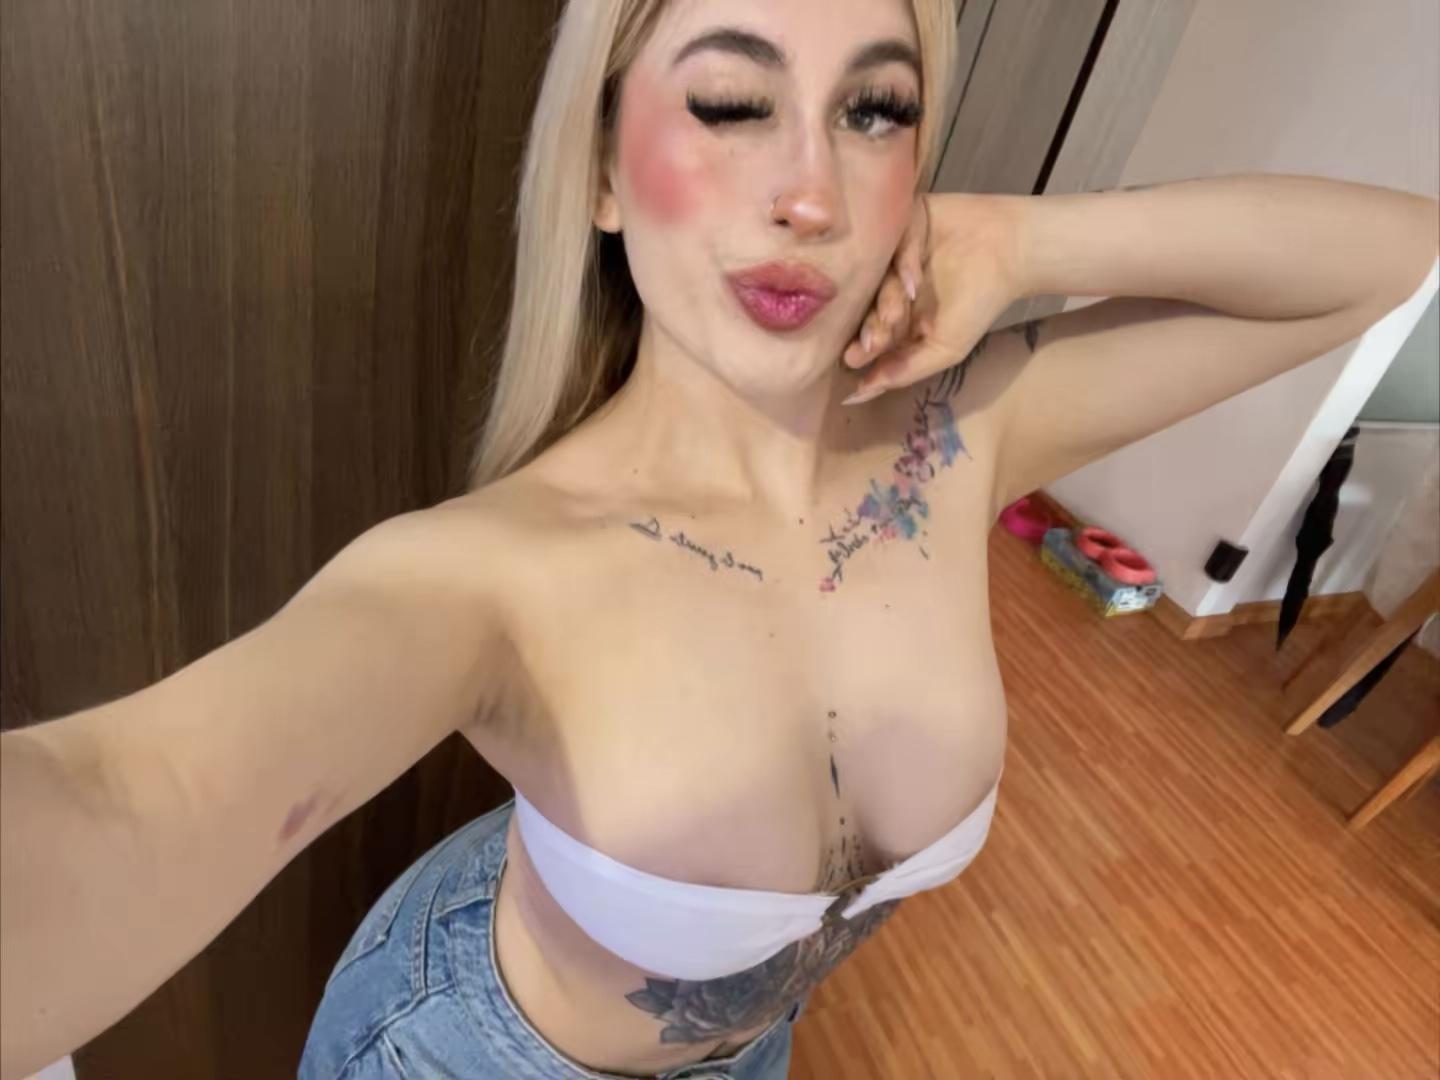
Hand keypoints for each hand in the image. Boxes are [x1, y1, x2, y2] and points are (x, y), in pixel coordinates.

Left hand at [840, 192, 1026, 404]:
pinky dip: (900, 265)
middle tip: (877, 336)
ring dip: (885, 299)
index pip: (866, 330)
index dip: (862, 345)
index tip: (857, 356)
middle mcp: (887, 282)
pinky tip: (915, 282)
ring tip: (900, 312)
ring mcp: (893, 251)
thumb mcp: (944, 348)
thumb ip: (904, 371)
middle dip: (871, 324)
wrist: (1013, 252)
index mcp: (895, 313)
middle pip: (864, 305)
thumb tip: (858, 396)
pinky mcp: (903, 220)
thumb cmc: (980, 303)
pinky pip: (891, 244)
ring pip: (874, 276)